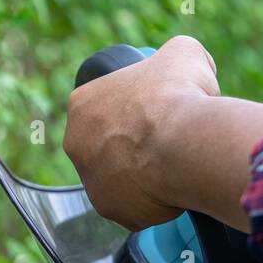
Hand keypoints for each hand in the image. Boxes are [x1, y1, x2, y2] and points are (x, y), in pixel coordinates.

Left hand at [62, 35, 219, 230]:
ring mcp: (91, 182)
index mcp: (82, 105)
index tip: (153, 112)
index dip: (132, 109)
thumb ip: (175, 55)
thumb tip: (183, 65)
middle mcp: (76, 146)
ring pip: (119, 179)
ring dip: (140, 175)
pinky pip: (133, 207)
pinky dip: (153, 201)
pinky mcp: (111, 209)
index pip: (103, 107)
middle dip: (131, 145)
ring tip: (172, 165)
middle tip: (163, 140)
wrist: (186, 142)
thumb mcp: (182, 53)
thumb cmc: (178, 95)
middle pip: (107, 146)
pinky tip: (172, 188)